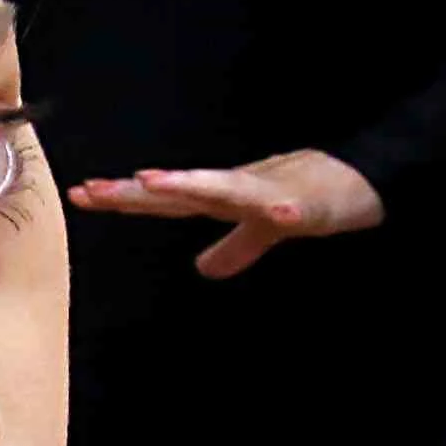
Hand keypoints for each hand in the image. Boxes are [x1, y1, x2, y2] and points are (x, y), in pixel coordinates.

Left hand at [65, 145, 384, 278]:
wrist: (363, 176)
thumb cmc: (311, 192)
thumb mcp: (264, 228)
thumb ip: (235, 247)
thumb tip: (204, 268)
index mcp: (225, 197)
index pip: (166, 199)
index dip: (125, 198)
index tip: (82, 195)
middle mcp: (239, 189)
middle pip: (180, 190)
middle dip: (138, 191)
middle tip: (94, 190)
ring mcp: (272, 192)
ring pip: (226, 187)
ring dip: (192, 184)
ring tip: (154, 182)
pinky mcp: (308, 203)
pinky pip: (293, 209)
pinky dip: (284, 208)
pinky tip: (278, 212)